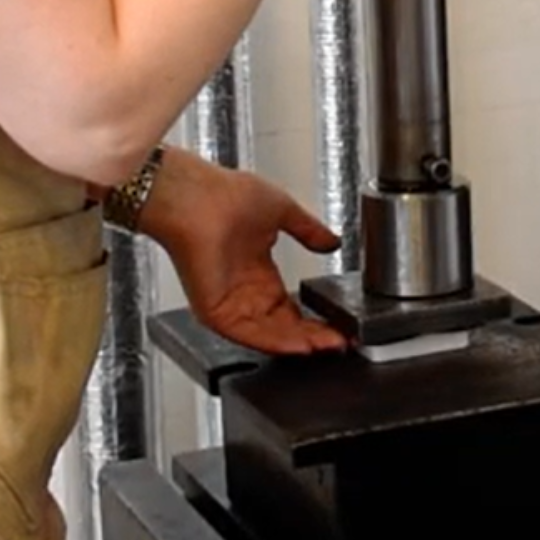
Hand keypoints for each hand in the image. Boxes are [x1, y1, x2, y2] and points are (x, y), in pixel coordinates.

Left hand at [138, 149, 347, 355]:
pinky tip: (303, 345)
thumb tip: (332, 241)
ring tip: (330, 345)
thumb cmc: (224, 194)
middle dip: (316, 336)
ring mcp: (231, 304)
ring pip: (273, 335)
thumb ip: (309, 230)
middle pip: (286, 327)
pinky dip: (279, 343)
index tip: (341, 323)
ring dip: (303, 343)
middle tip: (343, 340)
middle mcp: (245, 291)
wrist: (196, 196)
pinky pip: (252, 336)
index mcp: (258, 271)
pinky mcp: (217, 313)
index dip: (317, 317)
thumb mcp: (282, 210)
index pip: (291, 307)